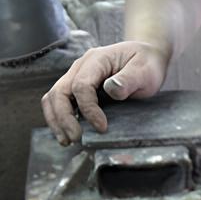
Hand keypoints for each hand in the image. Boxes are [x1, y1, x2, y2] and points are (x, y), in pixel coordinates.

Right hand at [41, 41, 168, 144]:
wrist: (147, 58)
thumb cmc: (146, 65)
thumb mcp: (145, 71)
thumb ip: (129, 79)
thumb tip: (111, 89)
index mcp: (97, 59)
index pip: (81, 85)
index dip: (88, 109)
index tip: (102, 127)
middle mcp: (81, 67)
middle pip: (59, 92)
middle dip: (64, 118)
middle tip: (76, 138)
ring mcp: (76, 76)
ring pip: (53, 98)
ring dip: (56, 120)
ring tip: (67, 141)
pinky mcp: (76, 88)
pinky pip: (59, 103)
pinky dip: (59, 119)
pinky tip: (67, 134)